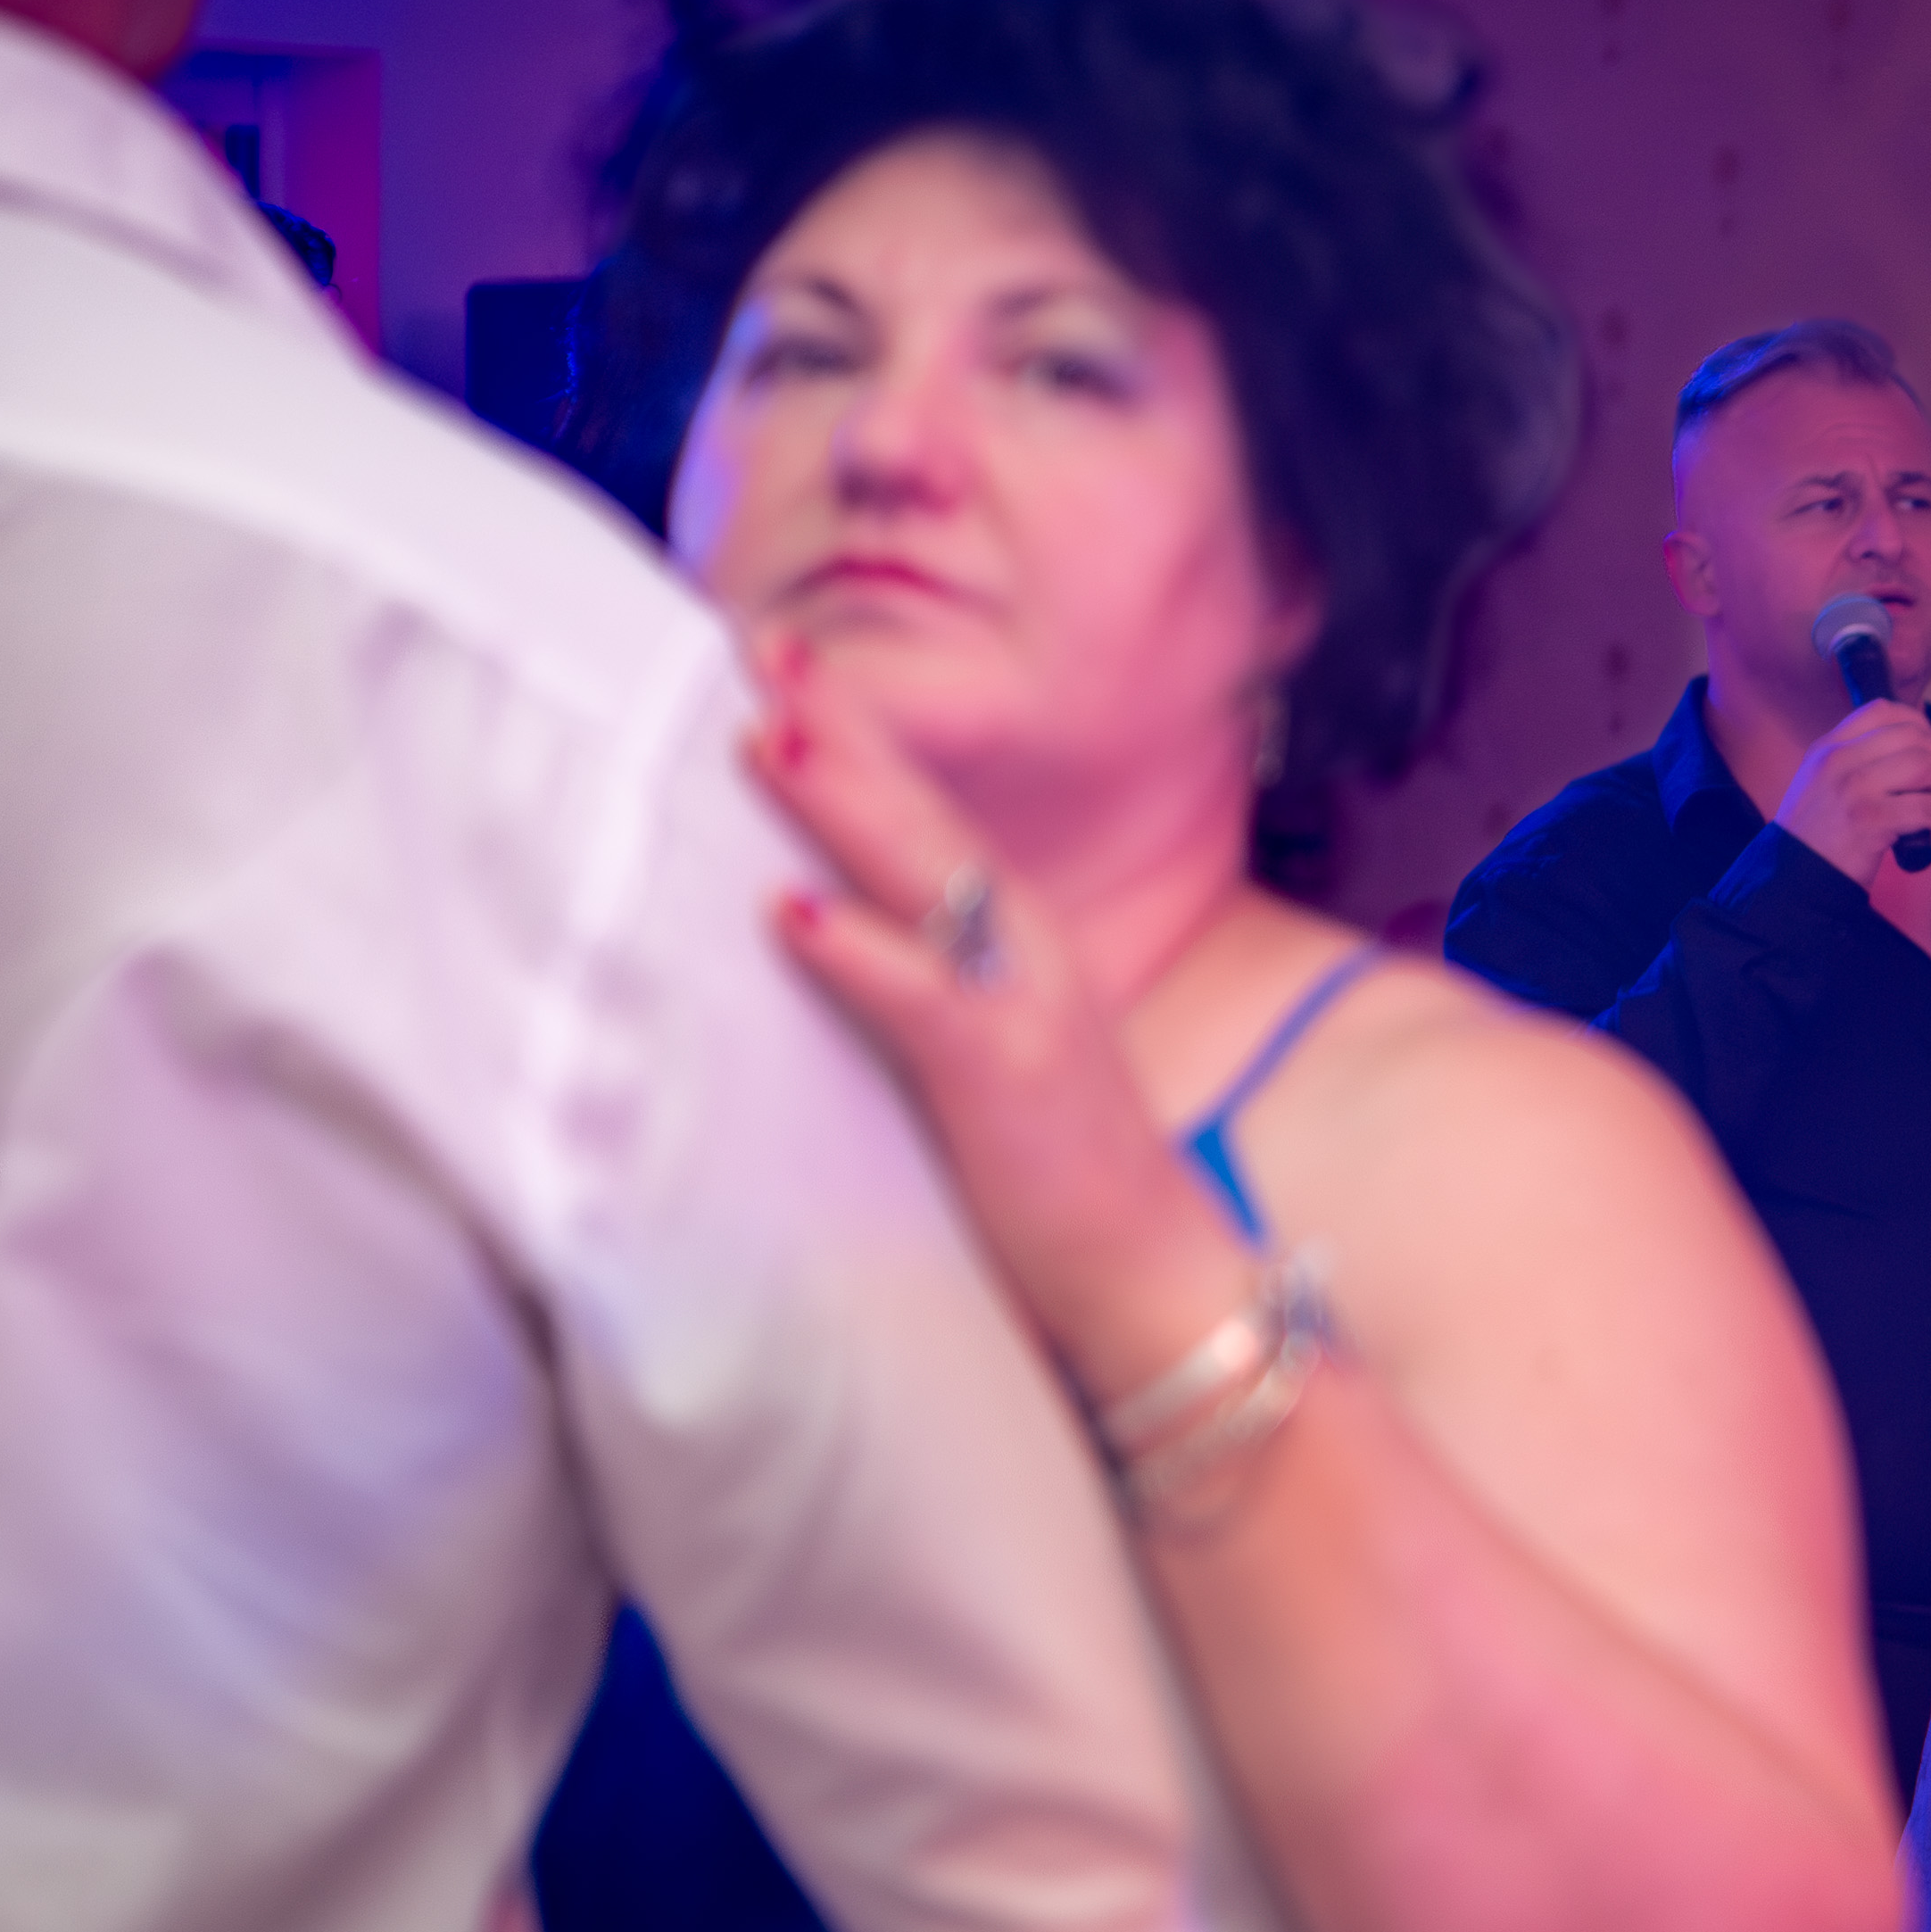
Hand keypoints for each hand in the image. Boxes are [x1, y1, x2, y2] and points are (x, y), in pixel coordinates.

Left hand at [744, 630, 1248, 1399]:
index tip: (791, 668)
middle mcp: (1031, 957)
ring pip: (929, 881)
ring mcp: (1026, 1013)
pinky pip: (925, 1003)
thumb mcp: (992, 1065)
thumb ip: (930, 996)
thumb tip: (833, 948)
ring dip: (848, 803)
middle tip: (771, 645)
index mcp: (1023, 950)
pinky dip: (858, 953)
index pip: (935, 824)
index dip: (865, 742)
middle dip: (850, 728)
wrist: (1159, 1286)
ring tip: (772, 732)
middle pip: (929, 819)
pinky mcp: (1008, 1083)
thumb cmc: (1060, 1186)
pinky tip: (790, 912)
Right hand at [1776, 696, 1930, 880]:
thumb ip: (1856, 758)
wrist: (1793, 876)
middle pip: (1912, 736)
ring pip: (1925, 765)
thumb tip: (1913, 745)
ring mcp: (1854, 790)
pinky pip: (1928, 807)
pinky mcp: (1871, 821)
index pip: (1882, 711)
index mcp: (1828, 747)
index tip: (1929, 746)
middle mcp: (1839, 761)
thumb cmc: (1817, 833)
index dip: (1918, 723)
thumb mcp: (1821, 780)